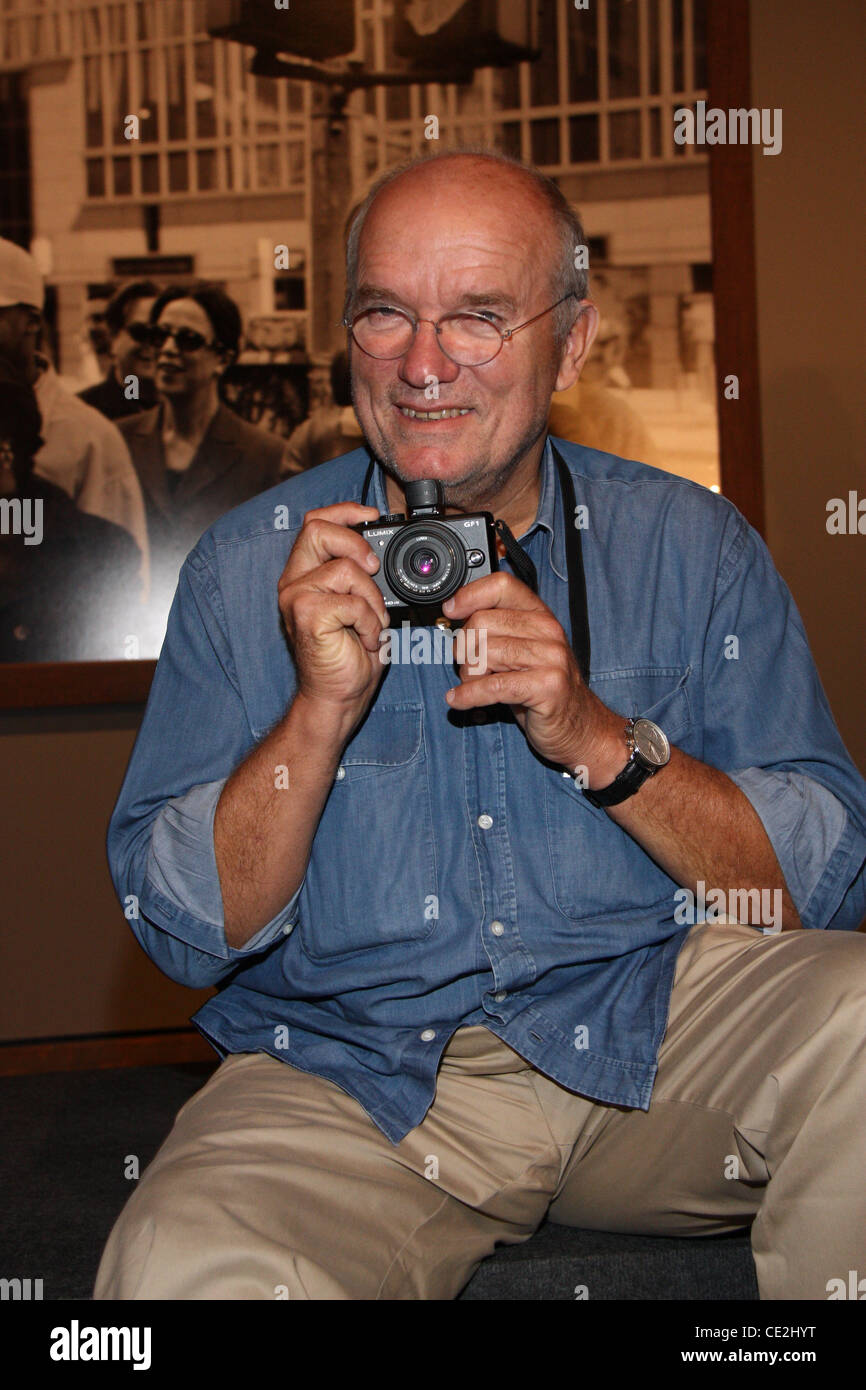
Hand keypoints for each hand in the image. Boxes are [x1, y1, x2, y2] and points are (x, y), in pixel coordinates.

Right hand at [278, 502, 389, 723]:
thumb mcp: (361, 606)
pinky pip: (352, 602)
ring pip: (346, 570)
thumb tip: (383, 553)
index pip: (315, 523)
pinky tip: (364, 639)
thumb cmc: (350, 656)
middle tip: (374, 569)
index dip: (344, 511)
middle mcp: (294, 582)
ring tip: (370, 625)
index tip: (371, 516)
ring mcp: (296, 598)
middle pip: (317, 530)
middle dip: (355, 543)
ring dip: (372, 600)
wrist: (338, 697)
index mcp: (305, 575)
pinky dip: (369, 622)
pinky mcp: (306, 615)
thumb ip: (363, 577)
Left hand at [442, 572, 623, 784]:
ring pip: (483, 654)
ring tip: (474, 687)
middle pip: (481, 623)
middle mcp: (548, 631)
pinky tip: (460, 700)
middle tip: (468, 668)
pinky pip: (492, 686)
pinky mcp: (547, 686)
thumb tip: (454, 617)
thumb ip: (497, 632)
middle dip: (463, 649)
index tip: (451, 611)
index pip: (502, 586)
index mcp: (540, 616)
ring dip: (468, 676)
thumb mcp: (522, 652)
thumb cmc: (543, 689)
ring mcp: (551, 658)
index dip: (470, 595)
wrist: (580, 726)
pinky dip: (469, 695)